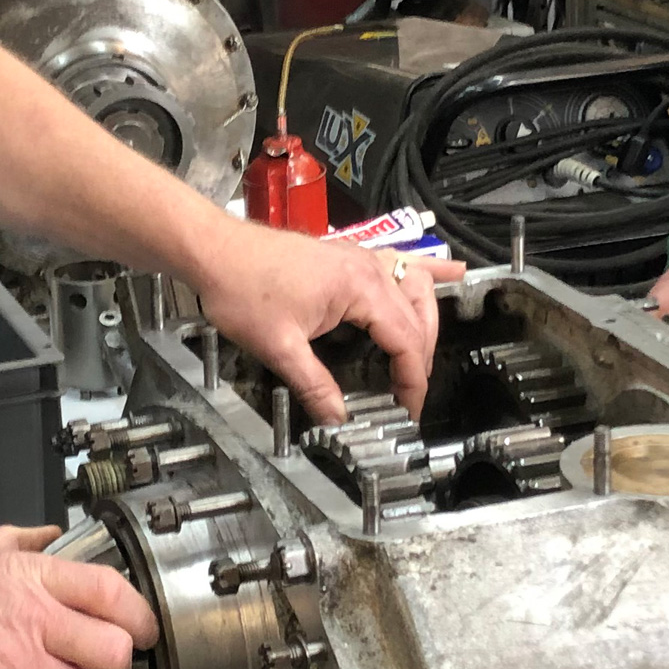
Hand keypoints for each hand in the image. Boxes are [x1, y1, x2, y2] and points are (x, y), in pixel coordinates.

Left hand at [192, 216, 438, 424]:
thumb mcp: (278, 347)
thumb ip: (314, 385)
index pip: (406, 339)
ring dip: (427, 322)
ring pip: (415, 288)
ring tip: (425, 356)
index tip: (408, 409)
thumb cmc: (241, 290)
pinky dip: (428, 272)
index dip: (412, 380)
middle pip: (419, 315)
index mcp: (359, 288)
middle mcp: (368, 267)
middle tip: (409, 394)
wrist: (215, 250)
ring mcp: (360, 257)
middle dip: (421, 358)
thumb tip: (338, 418)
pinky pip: (399, 261)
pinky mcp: (347, 255)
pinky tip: (453, 272)